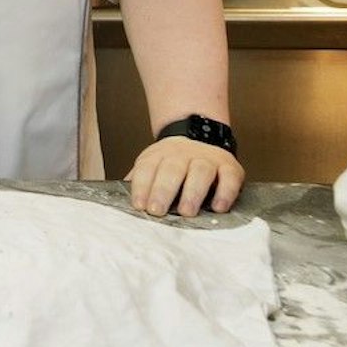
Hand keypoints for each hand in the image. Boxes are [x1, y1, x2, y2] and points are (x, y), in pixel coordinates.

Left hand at [126, 137, 243, 216]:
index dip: (142, 187)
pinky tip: (218, 207)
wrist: (200, 134)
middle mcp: (182, 154)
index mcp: (159, 155)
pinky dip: (225, 192)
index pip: (147, 168)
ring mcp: (207, 159)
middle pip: (171, 170)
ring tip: (187, 211)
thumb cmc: (172, 161)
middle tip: (157, 211)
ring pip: (200, 172)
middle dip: (163, 191)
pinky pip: (229, 178)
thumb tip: (116, 197)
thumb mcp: (152, 164)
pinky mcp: (229, 166)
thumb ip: (139, 180)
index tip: (139, 205)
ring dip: (192, 192)